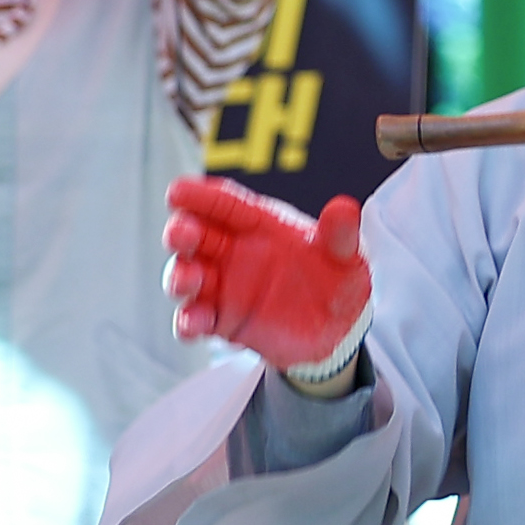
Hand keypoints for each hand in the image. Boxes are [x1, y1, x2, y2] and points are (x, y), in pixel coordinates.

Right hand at [167, 177, 373, 377]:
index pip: (225, 203)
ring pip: (187, 275)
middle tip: (181, 233)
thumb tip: (344, 208)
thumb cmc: (337, 283)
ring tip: (187, 281)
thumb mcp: (346, 258)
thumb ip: (340, 235)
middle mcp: (234, 251)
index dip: (200, 196)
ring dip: (179, 276)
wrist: (337, 333)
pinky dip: (188, 321)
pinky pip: (195, 319)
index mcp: (260, 224)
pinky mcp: (221, 320)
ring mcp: (224, 286)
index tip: (178, 191)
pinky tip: (194, 323)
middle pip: (195, 234)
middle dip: (181, 232)